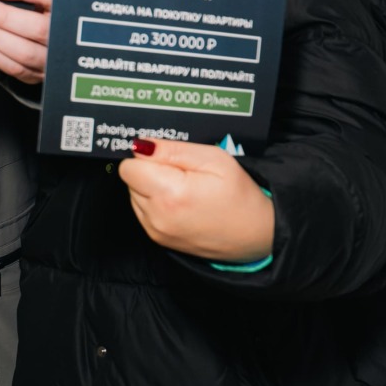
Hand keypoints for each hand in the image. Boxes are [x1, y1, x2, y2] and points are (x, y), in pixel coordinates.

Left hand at [119, 138, 274, 263]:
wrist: (257, 234)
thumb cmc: (240, 195)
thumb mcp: (213, 160)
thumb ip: (173, 150)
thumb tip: (141, 145)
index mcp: (169, 195)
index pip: (129, 167)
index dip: (149, 157)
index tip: (171, 159)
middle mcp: (157, 217)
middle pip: (130, 181)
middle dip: (150, 171)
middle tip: (184, 174)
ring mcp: (156, 231)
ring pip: (134, 195)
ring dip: (152, 187)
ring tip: (185, 189)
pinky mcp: (159, 239)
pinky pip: (143, 211)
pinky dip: (156, 203)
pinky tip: (181, 202)